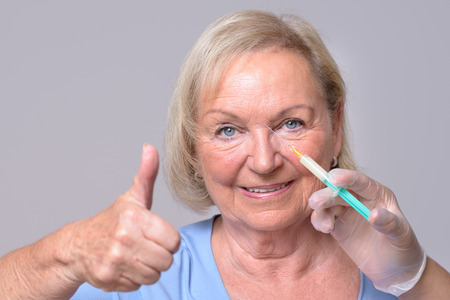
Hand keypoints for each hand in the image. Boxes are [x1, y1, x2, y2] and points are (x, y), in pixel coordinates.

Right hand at [65, 144, 179, 291]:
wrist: (77, 246)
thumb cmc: (111, 221)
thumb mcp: (132, 198)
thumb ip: (146, 175)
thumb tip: (150, 148)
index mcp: (135, 218)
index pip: (174, 241)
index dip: (168, 240)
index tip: (156, 235)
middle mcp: (124, 239)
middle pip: (166, 260)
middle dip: (159, 255)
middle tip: (145, 247)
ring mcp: (115, 260)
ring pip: (154, 275)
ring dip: (148, 268)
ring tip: (135, 256)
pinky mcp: (108, 278)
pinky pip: (138, 285)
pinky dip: (134, 279)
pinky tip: (124, 266)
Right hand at [309, 169, 424, 294]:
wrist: (394, 271)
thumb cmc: (403, 248)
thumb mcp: (402, 236)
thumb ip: (389, 223)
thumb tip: (374, 214)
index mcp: (377, 195)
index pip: (360, 182)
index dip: (346, 178)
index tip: (333, 178)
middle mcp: (359, 199)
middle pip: (339, 191)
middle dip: (325, 195)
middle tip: (315, 202)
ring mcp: (347, 212)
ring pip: (327, 203)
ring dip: (320, 210)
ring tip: (325, 226)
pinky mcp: (337, 225)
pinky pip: (323, 217)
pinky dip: (319, 220)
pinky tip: (325, 229)